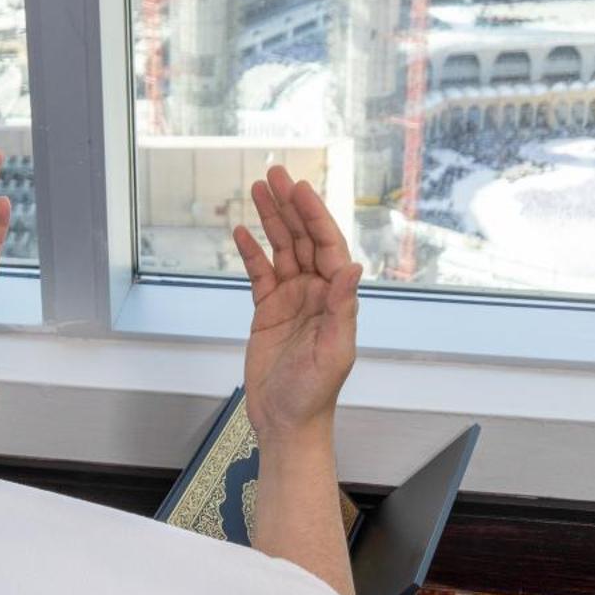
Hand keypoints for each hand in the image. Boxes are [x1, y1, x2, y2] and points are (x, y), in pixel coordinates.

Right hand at [233, 166, 361, 444]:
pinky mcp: (268, 311)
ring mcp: (291, 300)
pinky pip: (259, 273)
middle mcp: (315, 293)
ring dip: (270, 220)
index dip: (314, 215)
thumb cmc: (315, 393)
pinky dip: (250, 252)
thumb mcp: (334, 350)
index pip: (327, 245)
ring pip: (281, 250)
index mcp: (336, 298)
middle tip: (274, 173)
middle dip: (289, 206)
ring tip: (257, 189)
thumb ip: (342, 307)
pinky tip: (241, 232)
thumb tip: (353, 267)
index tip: (298, 189)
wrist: (286, 421)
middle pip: (303, 238)